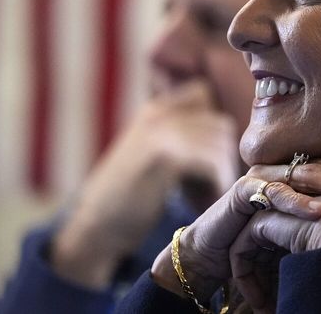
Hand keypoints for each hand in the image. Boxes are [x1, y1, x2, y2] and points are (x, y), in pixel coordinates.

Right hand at [51, 80, 238, 287]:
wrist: (95, 228)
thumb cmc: (128, 198)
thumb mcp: (150, 154)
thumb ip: (178, 137)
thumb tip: (225, 134)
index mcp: (153, 110)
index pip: (203, 93)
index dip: (214, 127)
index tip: (209, 158)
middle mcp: (157, 114)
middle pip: (220, 124)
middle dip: (223, 156)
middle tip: (211, 186)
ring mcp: (160, 133)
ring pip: (221, 145)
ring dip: (222, 174)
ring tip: (206, 197)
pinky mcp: (164, 157)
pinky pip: (213, 163)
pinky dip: (216, 185)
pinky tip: (202, 204)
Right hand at [149, 158, 320, 303]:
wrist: (213, 257)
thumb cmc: (260, 247)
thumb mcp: (301, 236)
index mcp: (299, 175)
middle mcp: (283, 169)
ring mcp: (264, 176)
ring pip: (308, 174)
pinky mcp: (244, 190)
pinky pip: (275, 191)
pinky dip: (297, 202)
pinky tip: (318, 212)